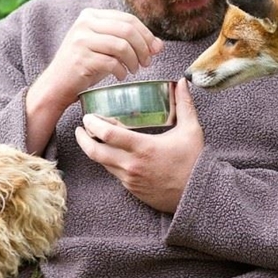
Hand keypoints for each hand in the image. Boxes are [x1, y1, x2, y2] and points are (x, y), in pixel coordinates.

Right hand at [39, 8, 163, 108]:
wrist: (58, 84)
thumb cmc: (86, 65)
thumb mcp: (107, 48)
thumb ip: (130, 42)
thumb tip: (159, 45)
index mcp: (91, 15)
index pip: (128, 19)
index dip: (146, 34)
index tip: (155, 50)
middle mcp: (84, 23)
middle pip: (127, 30)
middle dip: (143, 47)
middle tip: (147, 62)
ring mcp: (81, 40)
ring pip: (122, 45)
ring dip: (134, 60)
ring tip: (134, 70)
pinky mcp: (81, 58)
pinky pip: (112, 62)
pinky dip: (122, 71)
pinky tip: (121, 76)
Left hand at [75, 78, 204, 212]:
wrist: (197, 194)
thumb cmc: (194, 161)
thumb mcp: (191, 130)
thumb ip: (184, 104)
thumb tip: (181, 82)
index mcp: (144, 148)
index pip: (108, 135)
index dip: (93, 124)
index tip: (88, 117)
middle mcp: (132, 165)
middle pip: (95, 152)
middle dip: (83, 139)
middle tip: (81, 128)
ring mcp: (130, 179)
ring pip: (103, 164)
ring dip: (95, 150)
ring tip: (94, 138)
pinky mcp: (132, 189)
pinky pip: (114, 174)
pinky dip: (109, 162)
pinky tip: (112, 153)